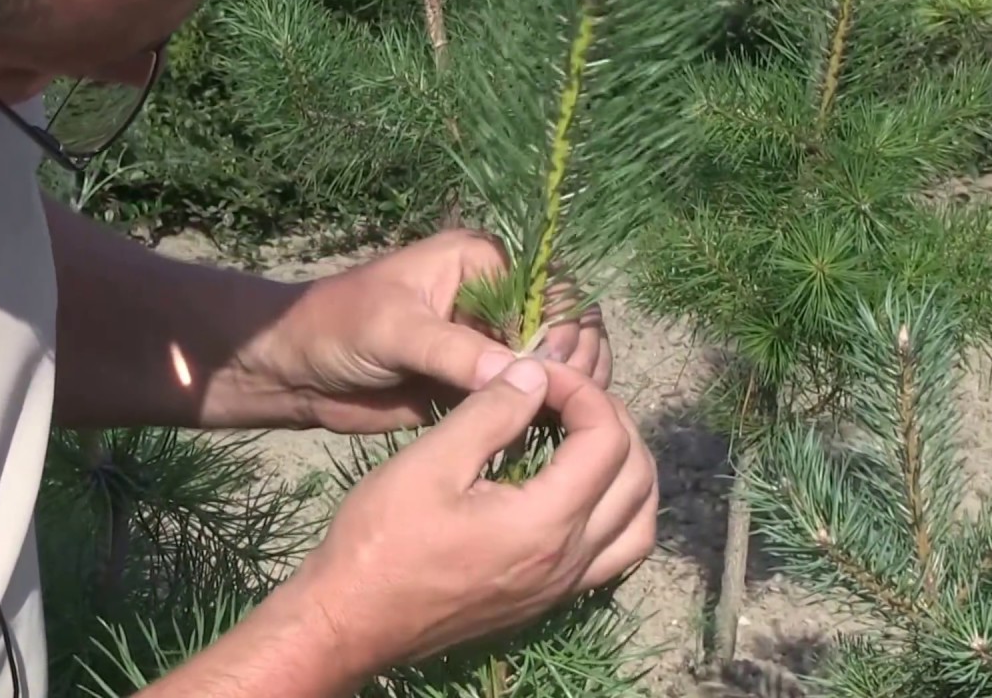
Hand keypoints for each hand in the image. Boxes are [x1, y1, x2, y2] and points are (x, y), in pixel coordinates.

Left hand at [262, 229, 611, 433]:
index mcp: (481, 264)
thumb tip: (519, 371)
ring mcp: (491, 344)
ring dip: (566, 389)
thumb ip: (453, 349)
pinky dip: (542, 413)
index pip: (550, 290)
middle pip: (564, 326)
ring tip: (561, 419)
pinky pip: (525, 397)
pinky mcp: (480, 385)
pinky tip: (548, 435)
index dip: (561, 328)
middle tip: (565, 397)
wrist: (296, 371)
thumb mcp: (394, 330)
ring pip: (553, 365)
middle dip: (572, 359)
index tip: (550, 368)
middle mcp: (495, 300)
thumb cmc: (337, 327)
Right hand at [286, 357, 657, 676]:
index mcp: (547, 522)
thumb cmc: (381, 539)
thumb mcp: (430, 463)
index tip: (538, 373)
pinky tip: (581, 488)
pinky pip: (616, 554)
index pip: (608, 440)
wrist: (351, 619)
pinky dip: (619, 512)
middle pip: (638, 477)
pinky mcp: (549, 598)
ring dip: (629, 469)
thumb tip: (536, 373)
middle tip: (564, 394)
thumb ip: (491, 413)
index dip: (582, 391)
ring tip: (587, 435)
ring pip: (639, 523)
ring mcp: (564, 585)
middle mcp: (571, 559)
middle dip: (612, 420)